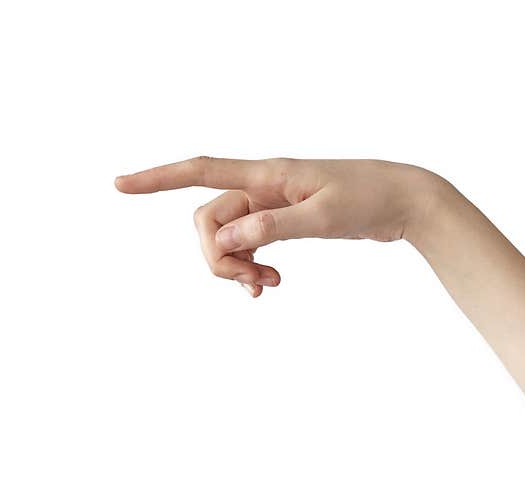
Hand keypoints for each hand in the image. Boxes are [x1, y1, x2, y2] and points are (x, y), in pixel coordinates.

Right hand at [114, 156, 444, 296]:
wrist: (404, 200)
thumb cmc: (370, 198)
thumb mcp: (325, 216)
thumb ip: (274, 226)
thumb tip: (226, 239)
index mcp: (267, 175)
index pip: (199, 171)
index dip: (157, 179)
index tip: (120, 185)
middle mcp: (261, 187)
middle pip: (208, 221)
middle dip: (217, 258)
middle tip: (250, 284)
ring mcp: (269, 205)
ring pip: (227, 238)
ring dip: (236, 267)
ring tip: (268, 286)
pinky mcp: (282, 222)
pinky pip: (248, 245)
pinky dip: (251, 267)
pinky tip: (270, 284)